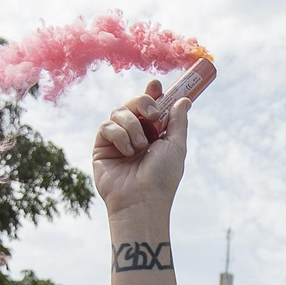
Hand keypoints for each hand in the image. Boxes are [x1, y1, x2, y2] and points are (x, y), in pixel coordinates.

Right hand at [92, 80, 191, 218]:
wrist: (141, 200)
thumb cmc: (162, 178)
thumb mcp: (175, 146)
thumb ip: (178, 122)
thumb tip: (184, 99)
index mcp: (153, 134)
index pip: (150, 106)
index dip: (152, 93)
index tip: (157, 84)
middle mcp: (134, 134)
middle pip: (133, 103)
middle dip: (143, 102)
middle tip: (153, 114)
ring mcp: (117, 140)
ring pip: (119, 112)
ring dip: (133, 126)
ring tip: (140, 147)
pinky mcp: (101, 146)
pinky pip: (107, 126)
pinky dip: (120, 136)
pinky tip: (127, 152)